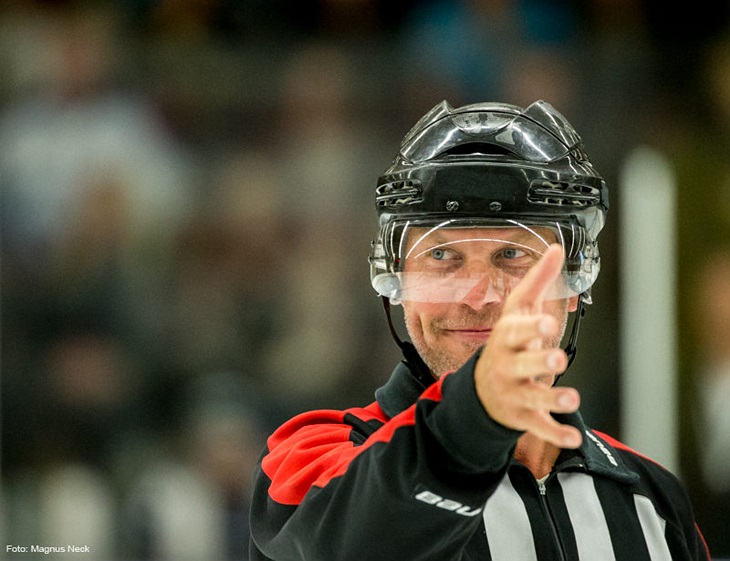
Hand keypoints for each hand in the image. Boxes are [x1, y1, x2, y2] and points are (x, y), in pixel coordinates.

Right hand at [474, 244, 582, 448]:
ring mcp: (514, 393)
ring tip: (571, 399)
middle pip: (521, 364)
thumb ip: (538, 281)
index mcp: (506, 339)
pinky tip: (572, 436)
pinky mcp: (522, 416)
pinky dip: (554, 434)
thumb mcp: (518, 312)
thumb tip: (556, 247)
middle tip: (556, 359)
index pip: (514, 332)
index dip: (529, 328)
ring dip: (551, 399)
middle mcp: (507, 366)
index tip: (545, 322)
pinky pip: (538, 427)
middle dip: (538, 362)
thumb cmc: (509, 344)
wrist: (482, 389)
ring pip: (531, 398)